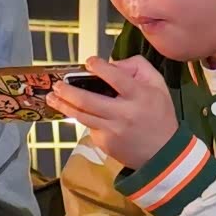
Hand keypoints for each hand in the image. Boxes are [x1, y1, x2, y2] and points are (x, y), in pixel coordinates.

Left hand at [54, 54, 178, 170]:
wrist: (163, 153)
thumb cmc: (160, 115)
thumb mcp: (158, 85)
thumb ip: (137, 67)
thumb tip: (111, 63)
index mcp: (139, 96)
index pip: (115, 77)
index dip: (99, 67)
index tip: (89, 62)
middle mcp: (123, 114)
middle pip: (87, 100)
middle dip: (68, 90)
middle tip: (57, 84)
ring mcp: (112, 131)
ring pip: (81, 116)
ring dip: (63, 105)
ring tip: (52, 97)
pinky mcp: (105, 143)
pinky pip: (89, 127)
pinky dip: (82, 118)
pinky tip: (77, 112)